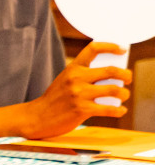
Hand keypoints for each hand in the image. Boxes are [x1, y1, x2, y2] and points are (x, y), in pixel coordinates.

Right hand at [1, 42, 130, 139]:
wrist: (36, 117)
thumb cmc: (56, 99)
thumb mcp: (65, 81)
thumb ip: (84, 76)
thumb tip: (114, 76)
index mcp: (72, 68)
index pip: (93, 49)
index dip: (111, 46)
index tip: (122, 50)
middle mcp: (76, 79)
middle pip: (111, 70)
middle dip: (126, 74)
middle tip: (128, 78)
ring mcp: (79, 95)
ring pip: (114, 90)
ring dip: (124, 93)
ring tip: (123, 95)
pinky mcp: (82, 110)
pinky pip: (109, 109)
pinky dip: (119, 110)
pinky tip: (120, 110)